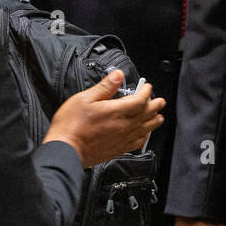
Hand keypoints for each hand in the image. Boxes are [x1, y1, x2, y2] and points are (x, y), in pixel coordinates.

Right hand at [43, 69, 164, 166]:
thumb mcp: (84, 99)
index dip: (147, 91)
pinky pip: (138, 143)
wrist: (65, 150)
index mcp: (116, 111)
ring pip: (146, 129)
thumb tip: (118, 75)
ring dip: (154, 120)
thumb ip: (104, 87)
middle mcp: (123, 125)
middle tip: (160, 100)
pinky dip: (145, 136)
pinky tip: (145, 134)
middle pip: (148, 114)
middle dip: (156, 105)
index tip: (147, 87)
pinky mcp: (118, 149)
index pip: (140, 100)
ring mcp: (122, 138)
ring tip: (158, 116)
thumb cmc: (71, 126)